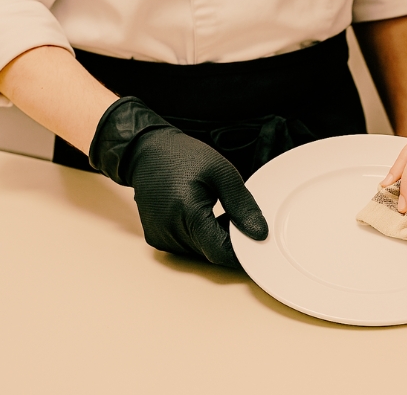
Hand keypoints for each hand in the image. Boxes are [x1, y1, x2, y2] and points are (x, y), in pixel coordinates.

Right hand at [89, 97, 267, 267]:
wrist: (147, 152)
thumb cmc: (184, 157)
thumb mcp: (222, 173)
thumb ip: (242, 205)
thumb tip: (260, 234)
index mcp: (188, 215)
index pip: (221, 252)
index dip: (241, 250)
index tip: (253, 237)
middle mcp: (170, 232)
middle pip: (212, 252)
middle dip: (229, 239)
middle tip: (233, 212)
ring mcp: (160, 238)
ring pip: (201, 252)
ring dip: (214, 238)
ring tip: (213, 208)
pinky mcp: (156, 239)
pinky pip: (187, 247)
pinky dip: (199, 236)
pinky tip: (199, 214)